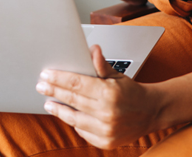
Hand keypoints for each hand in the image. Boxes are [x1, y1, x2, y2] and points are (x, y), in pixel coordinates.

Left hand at [36, 45, 161, 148]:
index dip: (58, 78)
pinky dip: (74, 122)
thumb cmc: (131, 91)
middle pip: (72, 100)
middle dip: (53, 91)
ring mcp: (106, 130)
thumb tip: (92, 49)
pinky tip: (67, 114)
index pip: (76, 84)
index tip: (45, 75)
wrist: (151, 112)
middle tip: (41, 86)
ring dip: (58, 110)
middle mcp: (107, 113)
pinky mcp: (106, 142)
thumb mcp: (117, 75)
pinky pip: (83, 131)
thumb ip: (101, 64)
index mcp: (109, 93)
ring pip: (74, 118)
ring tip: (48, 103)